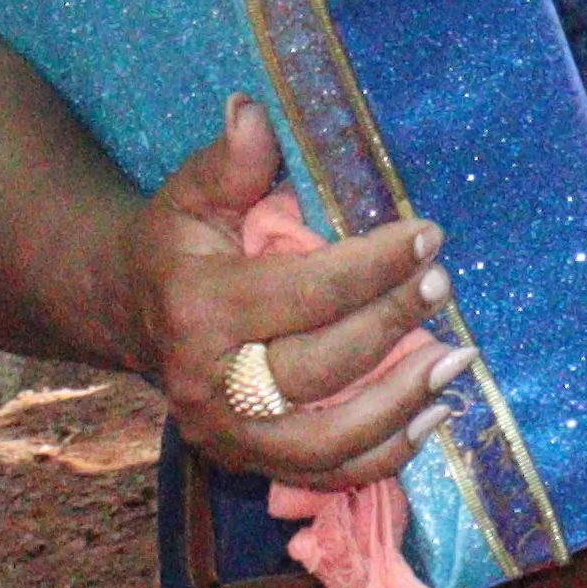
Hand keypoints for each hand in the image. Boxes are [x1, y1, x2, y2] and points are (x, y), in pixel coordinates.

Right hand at [107, 102, 456, 484]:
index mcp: (196, 308)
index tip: (429, 235)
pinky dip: (387, 455)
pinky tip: (436, 414)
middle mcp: (208, 381)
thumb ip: (231, 162)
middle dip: (393, 322)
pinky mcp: (248, 460)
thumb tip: (252, 112)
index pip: (303, 293)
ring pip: (325, 440)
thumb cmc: (178, 245)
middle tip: (445, 283)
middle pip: (319, 366)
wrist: (128, 310)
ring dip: (402, 404)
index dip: (373, 266)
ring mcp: (227, 432)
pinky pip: (326, 475)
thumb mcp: (192, 195)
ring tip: (458, 360)